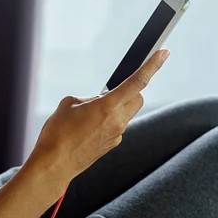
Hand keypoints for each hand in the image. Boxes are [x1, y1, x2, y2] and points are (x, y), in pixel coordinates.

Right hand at [25, 49, 169, 199]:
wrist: (53, 164)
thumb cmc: (57, 134)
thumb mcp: (69, 104)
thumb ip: (89, 99)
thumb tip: (98, 103)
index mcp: (107, 107)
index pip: (137, 82)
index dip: (153, 65)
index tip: (164, 53)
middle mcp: (117, 121)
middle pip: (137, 98)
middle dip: (130, 90)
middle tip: (110, 92)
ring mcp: (116, 135)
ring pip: (126, 113)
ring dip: (115, 107)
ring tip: (90, 115)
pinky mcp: (111, 145)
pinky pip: (116, 126)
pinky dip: (107, 121)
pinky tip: (87, 128)